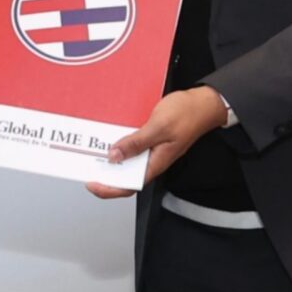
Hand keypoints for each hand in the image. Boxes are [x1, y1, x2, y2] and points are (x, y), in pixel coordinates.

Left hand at [86, 87, 229, 199]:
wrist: (204, 103)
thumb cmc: (188, 114)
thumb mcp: (159, 127)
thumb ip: (137, 143)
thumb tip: (115, 156)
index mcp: (156, 163)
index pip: (129, 186)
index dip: (109, 189)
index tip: (92, 183)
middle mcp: (152, 160)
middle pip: (125, 175)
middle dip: (105, 174)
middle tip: (86, 165)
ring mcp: (152, 150)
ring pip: (127, 160)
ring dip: (111, 158)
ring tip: (93, 151)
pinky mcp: (152, 139)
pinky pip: (132, 145)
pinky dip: (120, 143)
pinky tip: (110, 136)